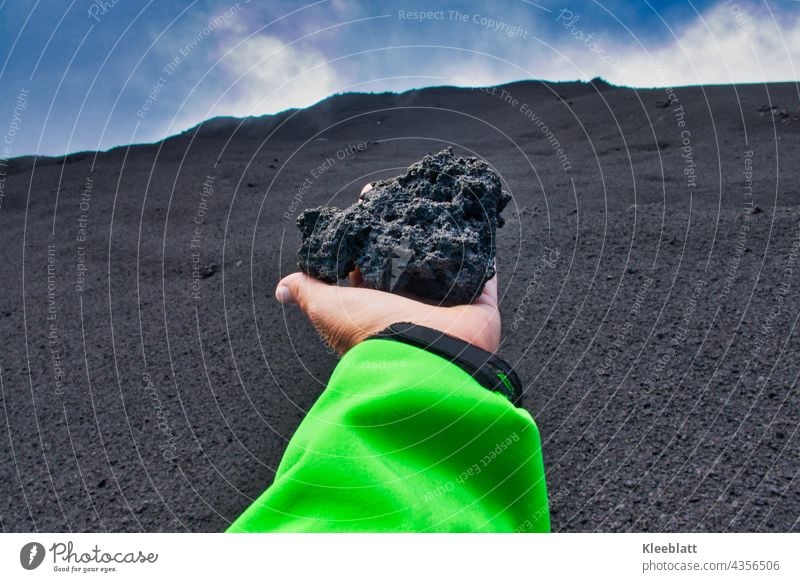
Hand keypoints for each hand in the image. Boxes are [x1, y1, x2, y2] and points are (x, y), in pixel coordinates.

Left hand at [276, 186, 500, 354]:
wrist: (424, 360)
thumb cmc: (373, 332)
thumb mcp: (329, 309)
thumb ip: (308, 292)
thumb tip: (281, 288)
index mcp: (379, 307)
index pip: (370, 263)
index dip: (366, 233)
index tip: (367, 201)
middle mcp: (413, 307)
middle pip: (409, 258)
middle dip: (404, 226)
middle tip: (401, 192)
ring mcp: (448, 306)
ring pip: (446, 261)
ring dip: (443, 234)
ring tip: (438, 200)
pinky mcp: (479, 305)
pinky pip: (485, 273)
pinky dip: (483, 253)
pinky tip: (476, 225)